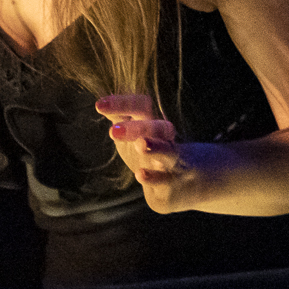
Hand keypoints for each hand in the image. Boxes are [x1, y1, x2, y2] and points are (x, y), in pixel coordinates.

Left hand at [97, 93, 190, 210]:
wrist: (188, 182)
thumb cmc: (153, 152)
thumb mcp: (135, 134)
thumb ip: (121, 118)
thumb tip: (102, 103)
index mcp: (154, 123)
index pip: (142, 106)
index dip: (122, 103)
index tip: (99, 105)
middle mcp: (166, 140)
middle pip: (158, 127)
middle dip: (137, 128)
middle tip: (113, 131)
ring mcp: (173, 163)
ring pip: (169, 153)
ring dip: (156, 148)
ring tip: (141, 145)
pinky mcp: (172, 186)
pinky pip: (164, 182)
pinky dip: (153, 178)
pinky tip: (140, 175)